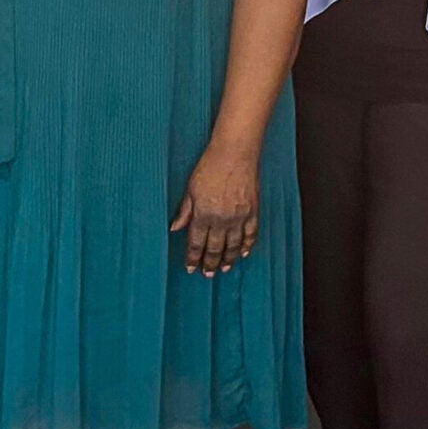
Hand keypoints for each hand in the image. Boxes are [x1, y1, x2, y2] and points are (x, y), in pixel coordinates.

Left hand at [171, 143, 258, 275]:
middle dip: (210, 264)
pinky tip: (243, 253)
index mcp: (203, 215)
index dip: (193, 259)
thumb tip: (174, 228)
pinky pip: (251, 234)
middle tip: (208, 274)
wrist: (234, 154)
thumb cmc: (209, 167)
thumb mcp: (190, 189)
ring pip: (233, 246)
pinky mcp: (253, 211)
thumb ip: (184, 212)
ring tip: (224, 269)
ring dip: (228, 259)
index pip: (196, 244)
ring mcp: (239, 217)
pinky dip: (247, 246)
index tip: (191, 269)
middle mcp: (221, 220)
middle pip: (215, 249)